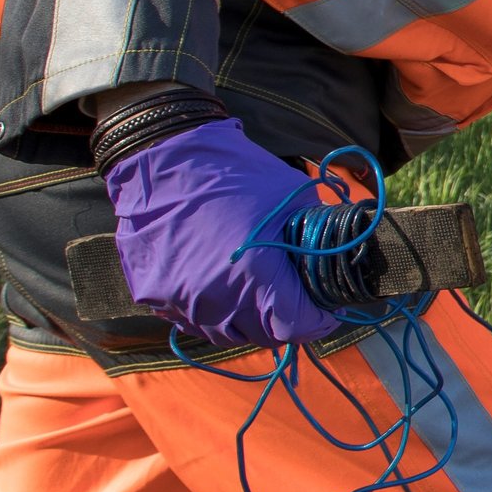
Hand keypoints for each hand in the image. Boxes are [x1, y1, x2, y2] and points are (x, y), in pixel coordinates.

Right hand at [103, 117, 339, 348]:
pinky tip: (218, 281)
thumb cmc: (234, 173)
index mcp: (254, 276)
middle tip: (289, 292)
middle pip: (265, 335)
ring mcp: (181, 303)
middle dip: (284, 317)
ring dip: (247, 318)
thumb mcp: (293, 198)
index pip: (298, 327)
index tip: (322, 306)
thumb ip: (319, 239)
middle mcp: (217, 300)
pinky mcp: (155, 298)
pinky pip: (193, 321)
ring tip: (252, 286)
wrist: (161, 157)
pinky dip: (212, 310)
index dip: (317, 318)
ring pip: (228, 334)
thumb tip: (336, 265)